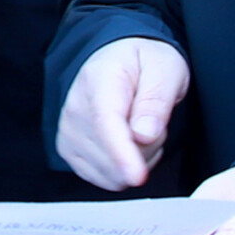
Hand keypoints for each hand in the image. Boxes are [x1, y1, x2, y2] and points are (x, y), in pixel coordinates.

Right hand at [57, 38, 189, 190]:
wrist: (117, 56)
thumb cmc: (141, 62)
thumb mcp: (165, 68)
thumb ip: (156, 100)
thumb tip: (144, 134)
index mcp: (100, 81)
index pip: (105, 124)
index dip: (121, 155)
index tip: (137, 176)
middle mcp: (75, 108)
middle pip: (111, 155)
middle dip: (146, 148)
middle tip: (152, 119)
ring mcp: (69, 131)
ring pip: (110, 173)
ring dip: (136, 159)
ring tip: (140, 127)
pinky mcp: (69, 150)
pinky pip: (104, 178)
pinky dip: (122, 168)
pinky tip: (127, 144)